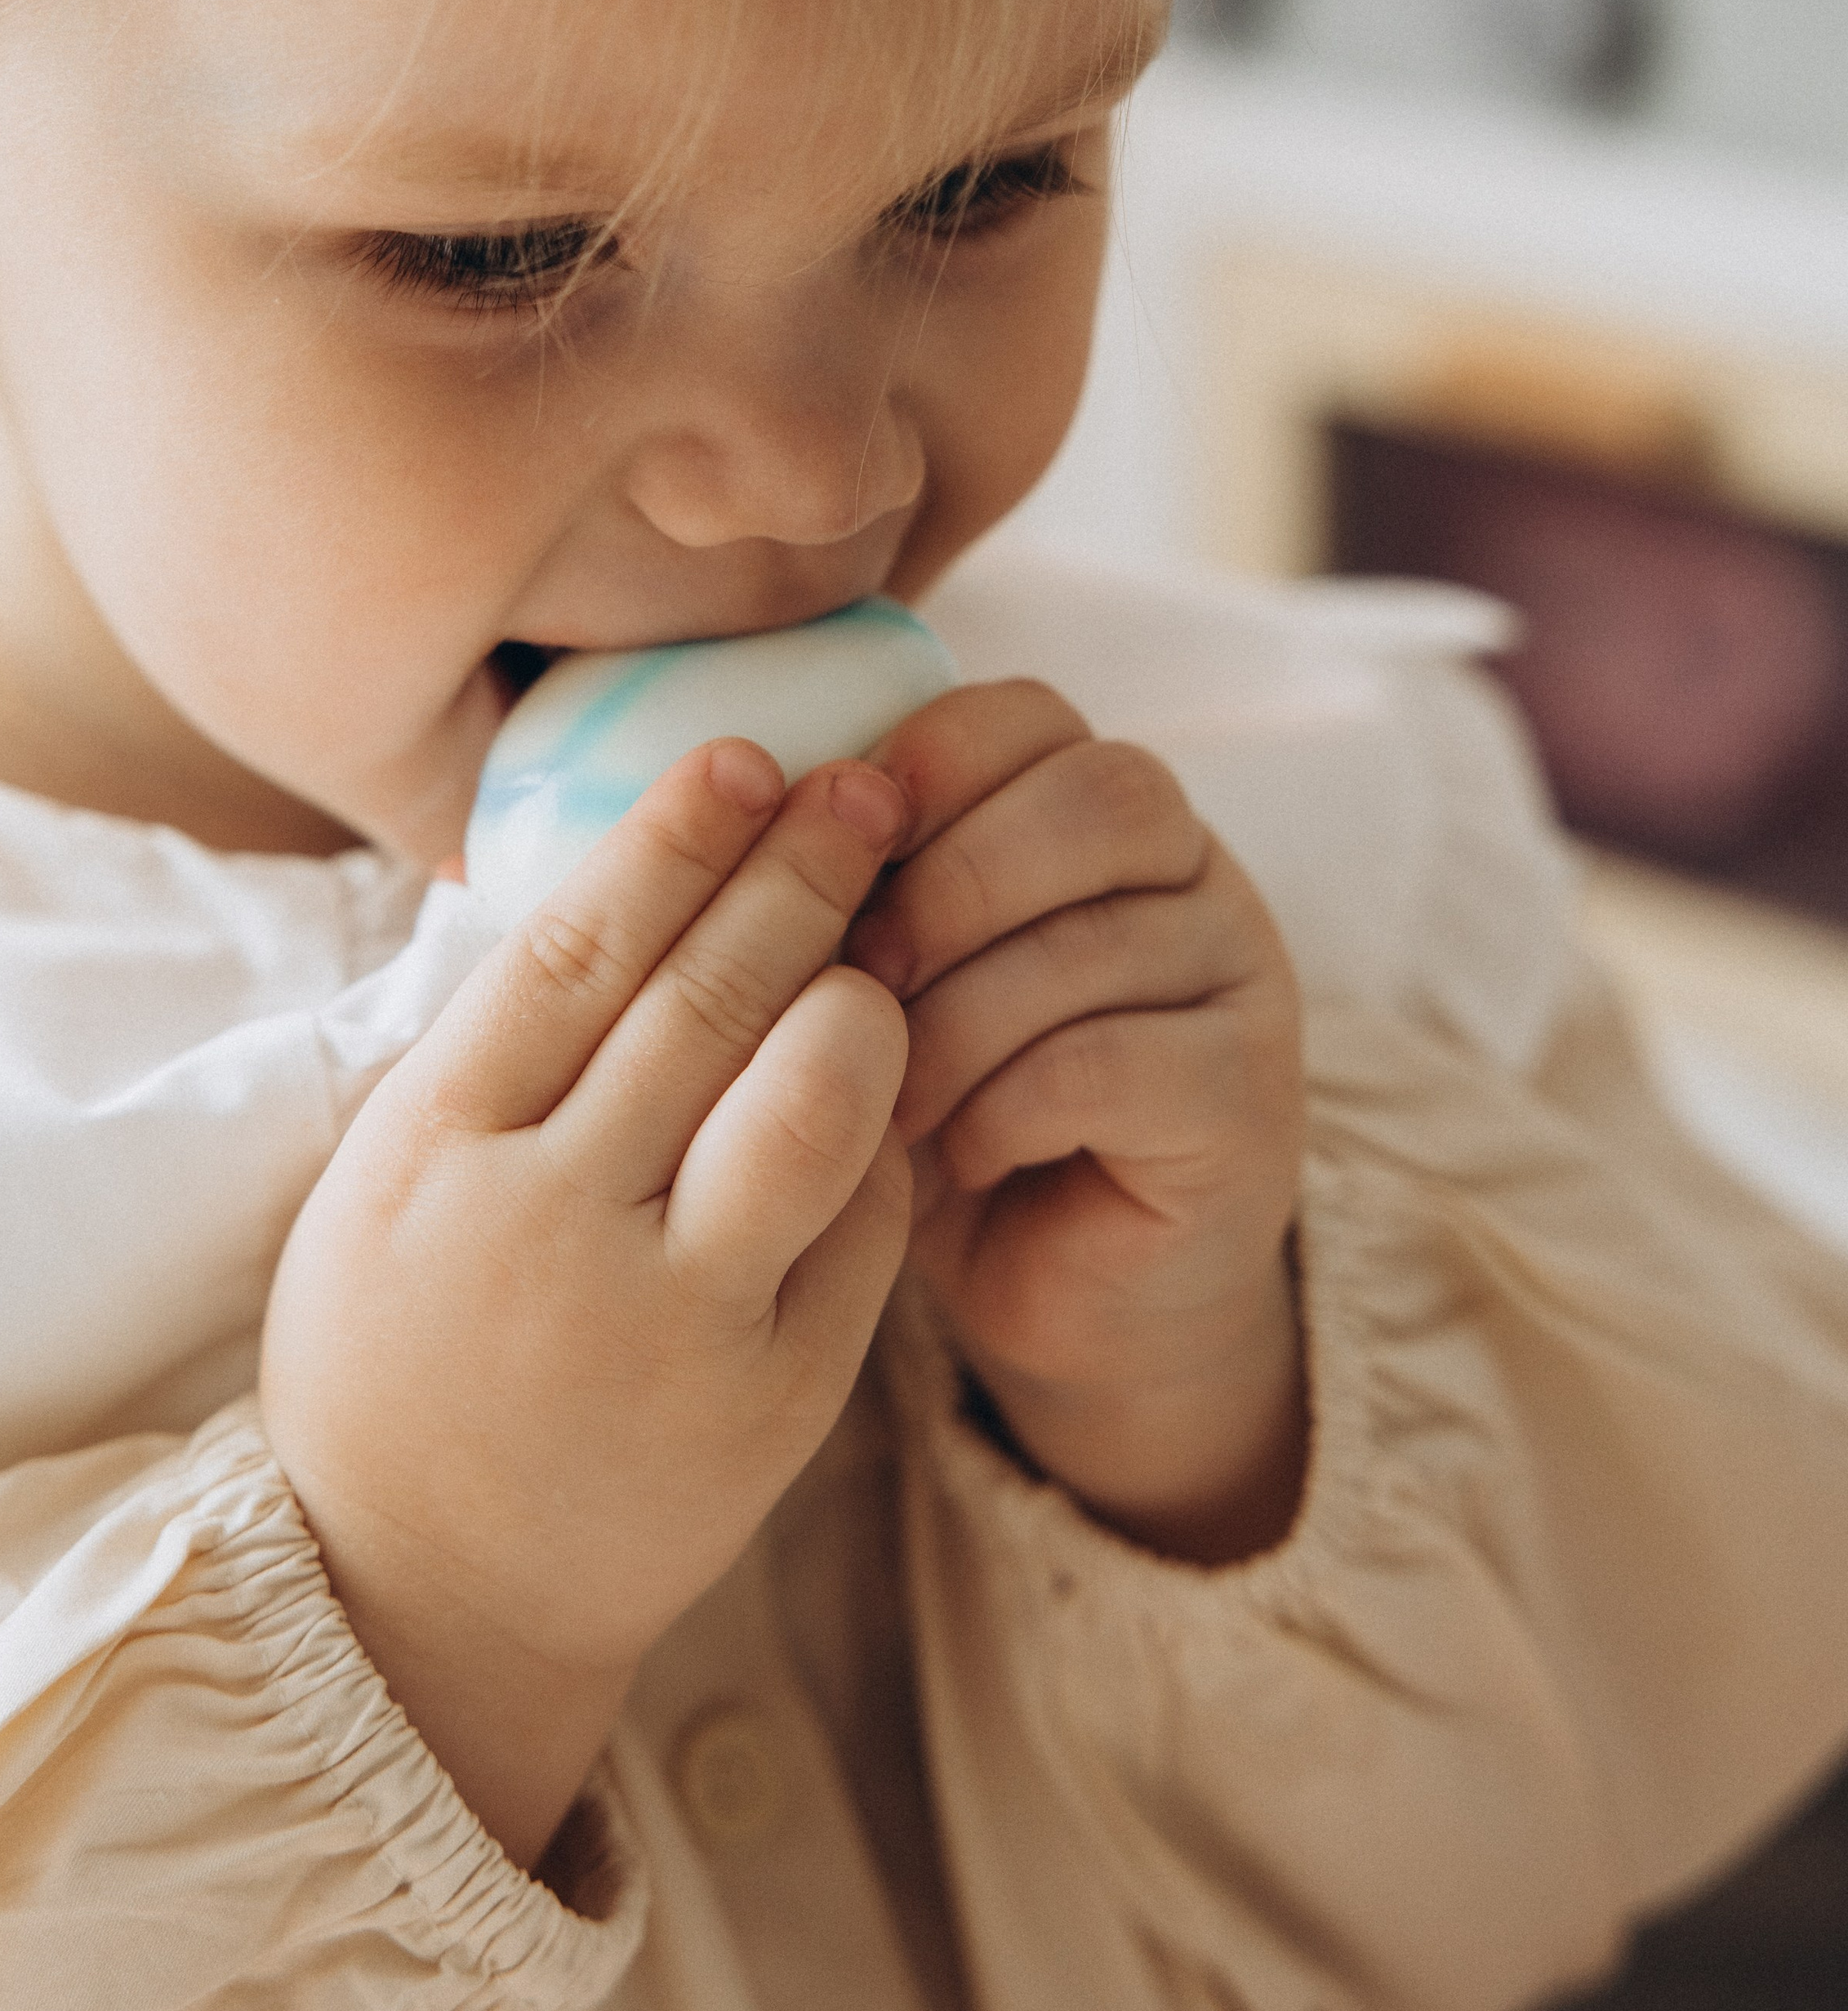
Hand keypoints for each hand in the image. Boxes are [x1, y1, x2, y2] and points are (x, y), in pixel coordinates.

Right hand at [260, 741, 911, 1873]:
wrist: (423, 1595)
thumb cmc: (400, 1348)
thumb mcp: (388, 1181)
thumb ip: (496, 1047)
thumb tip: (633, 874)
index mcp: (434, 1155)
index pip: (576, 953)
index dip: (673, 839)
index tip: (745, 756)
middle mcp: (550, 1230)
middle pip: (705, 1003)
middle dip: (798, 874)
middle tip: (864, 789)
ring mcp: (672, 1322)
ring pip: (810, 1104)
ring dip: (863, 992)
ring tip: (884, 931)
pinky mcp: (773, 1401)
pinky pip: (864, 1225)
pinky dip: (884, 1133)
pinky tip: (885, 1073)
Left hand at [846, 682, 1306, 1562]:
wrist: (1066, 1296)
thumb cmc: (948, 1114)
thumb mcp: (889, 983)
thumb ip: (862, 886)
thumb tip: (760, 818)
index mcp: (1101, 808)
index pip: (1028, 714)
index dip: (921, 765)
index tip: (828, 851)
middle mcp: (1196, 869)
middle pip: (1095, 797)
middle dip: (947, 884)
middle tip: (856, 982)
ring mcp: (1241, 976)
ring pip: (1094, 938)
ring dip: (956, 1020)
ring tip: (883, 1097)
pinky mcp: (1249, 1096)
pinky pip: (1112, 1061)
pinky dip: (1006, 1106)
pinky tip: (960, 1152)